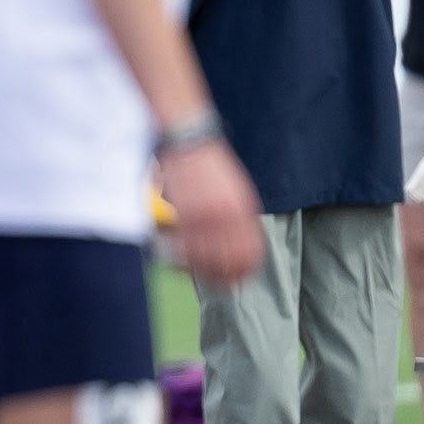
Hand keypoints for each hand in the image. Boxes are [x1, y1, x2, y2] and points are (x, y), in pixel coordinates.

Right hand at [160, 138, 261, 285]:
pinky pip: (184, 246)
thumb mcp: (232, 189)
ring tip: (186, 270)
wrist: (189, 139)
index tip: (235, 281)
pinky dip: (177, 257)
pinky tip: (172, 258)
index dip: (243, 271)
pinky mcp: (185, 212)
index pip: (251, 252)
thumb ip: (235, 215)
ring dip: (195, 268)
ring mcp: (207, 215)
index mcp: (245, 210)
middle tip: (210, 284)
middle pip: (230, 260)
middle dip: (222, 276)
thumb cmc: (206, 163)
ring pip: (206, 257)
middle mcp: (230, 216)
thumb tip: (231, 241)